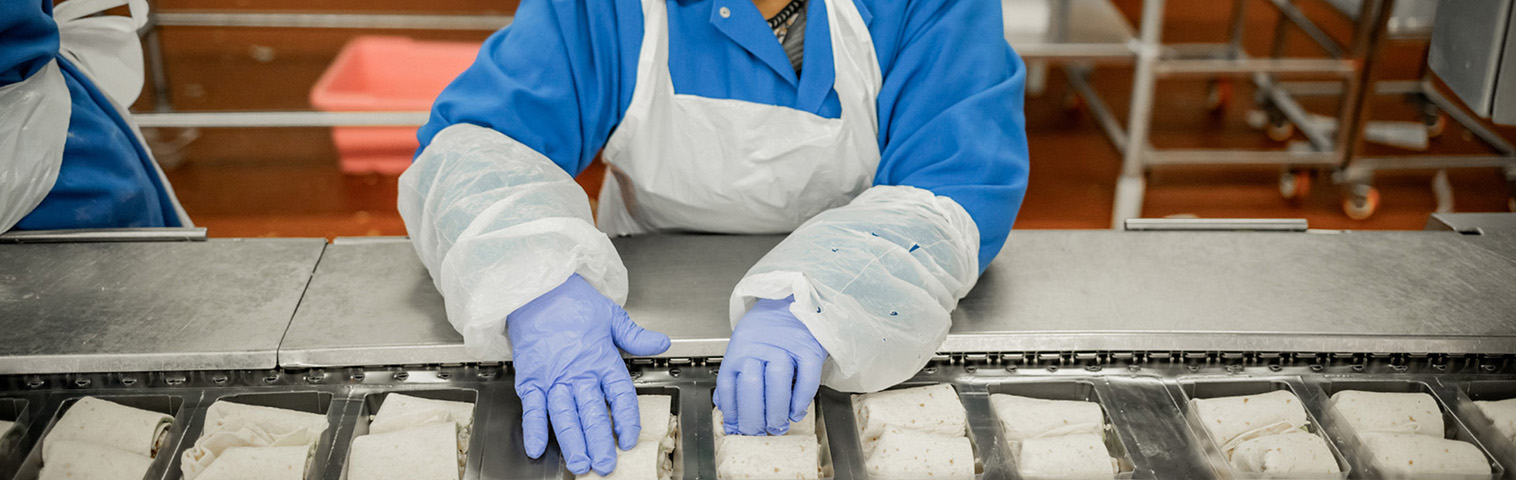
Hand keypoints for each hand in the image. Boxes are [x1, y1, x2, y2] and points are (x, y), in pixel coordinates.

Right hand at [508, 274, 669, 474]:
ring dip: (572, 442)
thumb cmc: (572, 302)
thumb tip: (662, 342)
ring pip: (564, 415)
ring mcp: (553, 377)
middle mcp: (578, 371)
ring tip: (579, 463)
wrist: (537, 289)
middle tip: (605, 465)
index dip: (625, 419)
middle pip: (591, 412)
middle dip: (599, 441)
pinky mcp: (531, 378)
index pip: (619, 394)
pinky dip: (533, 428)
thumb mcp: (611, 315)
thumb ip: (636, 335)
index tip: (628, 438)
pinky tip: (536, 447)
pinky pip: (532, 407)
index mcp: (601, 358)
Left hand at [715, 296, 827, 435]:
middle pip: (751, 385)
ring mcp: (786, 345)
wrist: (796, 298)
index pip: (728, 384)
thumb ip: (735, 375)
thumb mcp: (745, 346)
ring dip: (777, 410)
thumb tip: (725, 408)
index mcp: (739, 348)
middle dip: (753, 417)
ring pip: (778, 381)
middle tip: (759, 432)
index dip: (731, 412)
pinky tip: (796, 411)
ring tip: (777, 425)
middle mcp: (759, 346)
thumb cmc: (769, 328)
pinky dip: (801, 399)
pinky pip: (806, 377)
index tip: (737, 428)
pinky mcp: (809, 346)